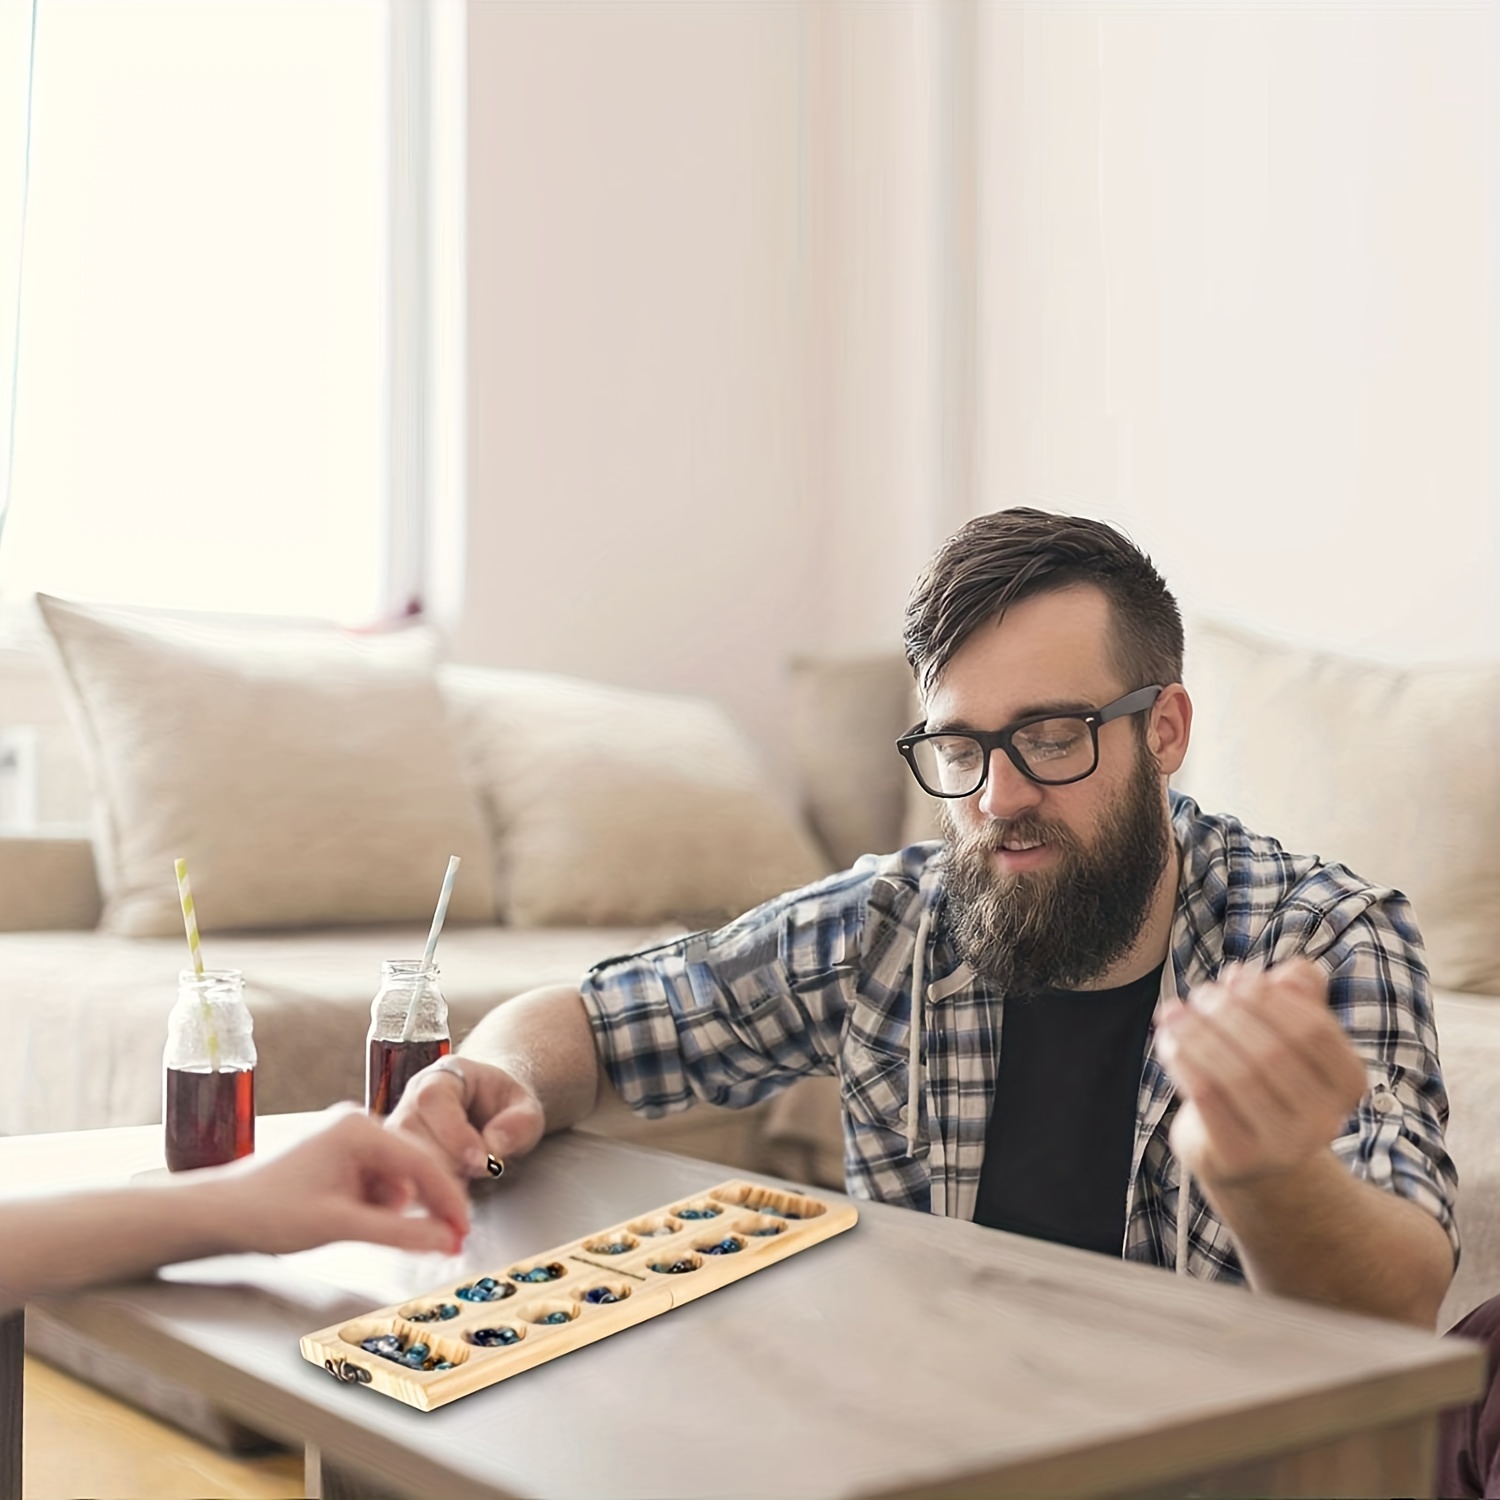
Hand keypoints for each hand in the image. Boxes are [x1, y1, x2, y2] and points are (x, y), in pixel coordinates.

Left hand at [206, 1106, 470, 1255]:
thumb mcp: (341, 1225)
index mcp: (360, 1129)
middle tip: (445, 1241)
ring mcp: (346, 1140)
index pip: (424, 1162)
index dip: (449, 1200)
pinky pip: (375, 1181)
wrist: (218, 1215)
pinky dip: (377, 1206)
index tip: (464, 1229)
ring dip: (396, 1208)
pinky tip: (360, 1223)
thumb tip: (446, 1240)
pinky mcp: (337, 1157)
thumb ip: (401, 1233)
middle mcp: (357, 1125)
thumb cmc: (267, 1211)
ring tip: (376, 1233)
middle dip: (426, 1206)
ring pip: (395, 1177)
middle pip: (413, 1166)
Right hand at [387, 1055, 546, 1179]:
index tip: (481, 1159)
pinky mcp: (397, 1154)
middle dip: (446, 1161)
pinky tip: (448, 1197)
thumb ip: (518, 1123)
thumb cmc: (506, 1106)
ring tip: (467, 1184)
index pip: (434, 1099)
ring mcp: (400, 1125)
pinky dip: (422, 1192)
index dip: (454, 1133)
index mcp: (444, 1075)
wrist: (493, 1110)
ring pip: (400, 1155)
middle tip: (479, 1173)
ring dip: (434, 1178)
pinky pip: (397, 1175)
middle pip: (410, 1129)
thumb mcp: (527, 1108)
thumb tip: (492, 1145)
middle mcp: (413, 1097)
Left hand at [1154, 958, 1368, 1188]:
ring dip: (1199, 1034)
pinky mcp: (1241, 1158)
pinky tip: (1169, 1043)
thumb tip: (1276, 973)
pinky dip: (1185, 1062)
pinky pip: (1209, 1100)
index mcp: (1347, 1083)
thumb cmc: (1265, 1079)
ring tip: (1173, 1011)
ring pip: (1239, 1075)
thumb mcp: (1285, 1034)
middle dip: (1230, 1014)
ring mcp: (1285, 1146)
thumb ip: (1295, 995)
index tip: (1237, 977)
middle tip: (1200, 994)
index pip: (1315, 1030)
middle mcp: (1326, 1120)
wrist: (1246, 1155)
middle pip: (1274, 1051)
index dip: (1272, 998)